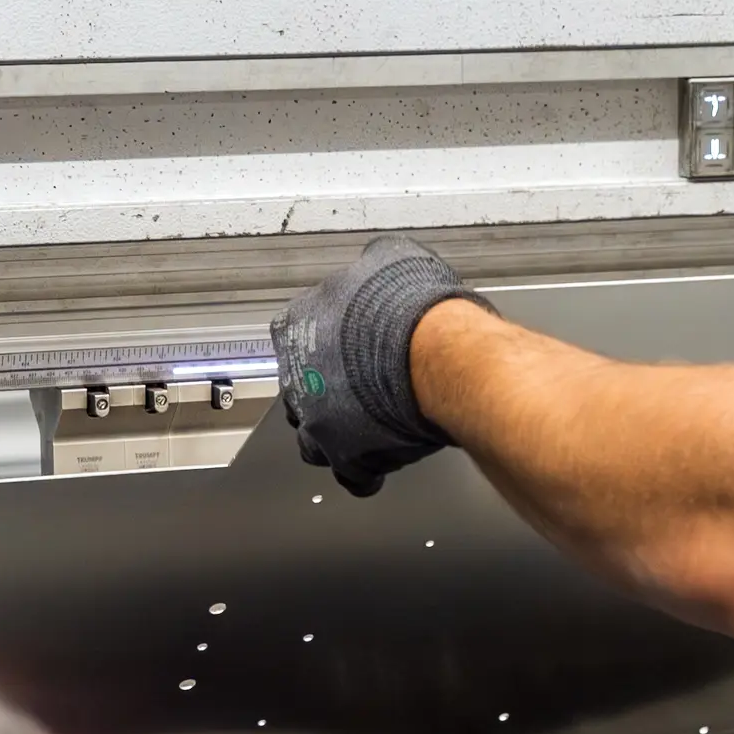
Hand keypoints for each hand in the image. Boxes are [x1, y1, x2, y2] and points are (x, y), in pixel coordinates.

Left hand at [269, 236, 495, 496]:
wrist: (437, 352)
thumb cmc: (413, 306)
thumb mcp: (389, 258)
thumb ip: (371, 268)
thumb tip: (378, 263)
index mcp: (298, 326)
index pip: (296, 340)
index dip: (325, 347)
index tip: (343, 350)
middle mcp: (299, 377)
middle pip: (302, 392)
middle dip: (326, 394)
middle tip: (359, 391)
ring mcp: (319, 421)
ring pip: (314, 440)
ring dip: (337, 437)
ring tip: (367, 432)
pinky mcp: (348, 458)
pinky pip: (351, 474)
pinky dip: (366, 471)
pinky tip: (383, 463)